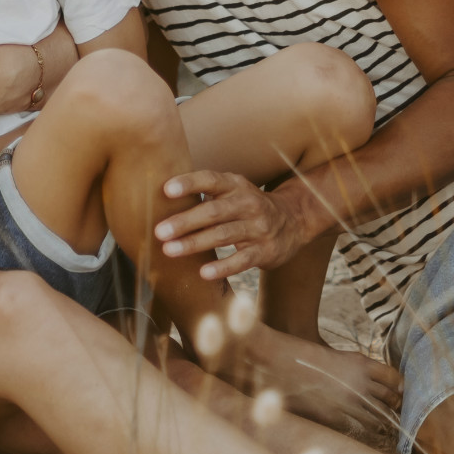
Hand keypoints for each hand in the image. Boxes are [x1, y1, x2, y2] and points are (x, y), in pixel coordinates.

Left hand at [154, 170, 315, 279]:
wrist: (294, 220)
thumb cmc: (248, 206)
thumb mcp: (233, 191)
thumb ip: (205, 192)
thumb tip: (159, 197)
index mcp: (235, 185)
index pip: (210, 180)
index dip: (189, 183)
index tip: (166, 190)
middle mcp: (248, 203)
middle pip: (213, 211)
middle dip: (184, 221)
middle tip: (159, 231)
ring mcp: (259, 227)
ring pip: (224, 235)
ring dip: (194, 243)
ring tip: (169, 251)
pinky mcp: (265, 250)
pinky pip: (242, 260)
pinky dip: (223, 267)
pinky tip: (203, 273)